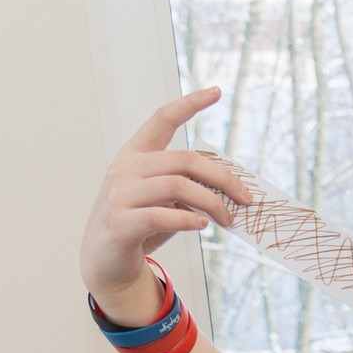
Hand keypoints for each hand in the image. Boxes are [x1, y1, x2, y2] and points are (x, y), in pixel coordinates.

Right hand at [79, 89, 251, 322]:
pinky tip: (203, 225)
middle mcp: (125, 168)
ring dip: (212, 203)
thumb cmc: (141, 226)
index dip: (189, 104)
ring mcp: (120, 194)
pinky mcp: (120, 222)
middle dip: (223, 179)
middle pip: (184, 160)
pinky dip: (188, 219)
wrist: (106, 261)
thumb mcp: (164, 200)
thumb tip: (232, 189)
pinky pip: (162, 215)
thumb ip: (188, 187)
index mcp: (136, 154)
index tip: (217, 91)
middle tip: (246, 199)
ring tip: (228, 219)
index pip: (162, 119)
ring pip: (178, 186)